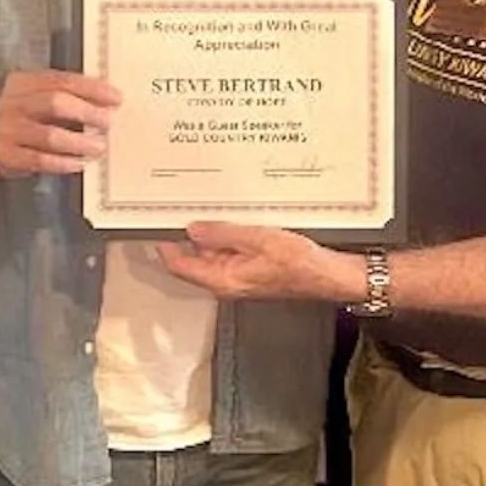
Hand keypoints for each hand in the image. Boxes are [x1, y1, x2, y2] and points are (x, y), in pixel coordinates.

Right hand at [0, 69, 118, 177]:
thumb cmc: (24, 117)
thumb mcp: (37, 98)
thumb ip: (66, 96)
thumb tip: (108, 102)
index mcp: (24, 82)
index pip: (62, 80)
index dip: (92, 89)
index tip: (115, 98)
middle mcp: (13, 103)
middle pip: (54, 102)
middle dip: (87, 113)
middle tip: (108, 123)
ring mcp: (7, 129)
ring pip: (49, 135)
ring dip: (79, 142)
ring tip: (98, 148)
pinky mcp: (6, 155)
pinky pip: (39, 160)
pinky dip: (63, 162)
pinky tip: (79, 163)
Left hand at [157, 222, 361, 302]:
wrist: (329, 275)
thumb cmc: (300, 265)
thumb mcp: (258, 240)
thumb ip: (222, 234)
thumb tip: (193, 229)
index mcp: (222, 280)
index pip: (179, 264)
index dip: (164, 243)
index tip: (156, 222)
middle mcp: (226, 281)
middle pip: (193, 257)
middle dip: (188, 232)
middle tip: (183, 204)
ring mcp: (238, 274)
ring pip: (212, 251)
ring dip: (210, 231)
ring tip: (212, 206)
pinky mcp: (251, 267)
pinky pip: (230, 249)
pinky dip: (228, 233)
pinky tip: (235, 217)